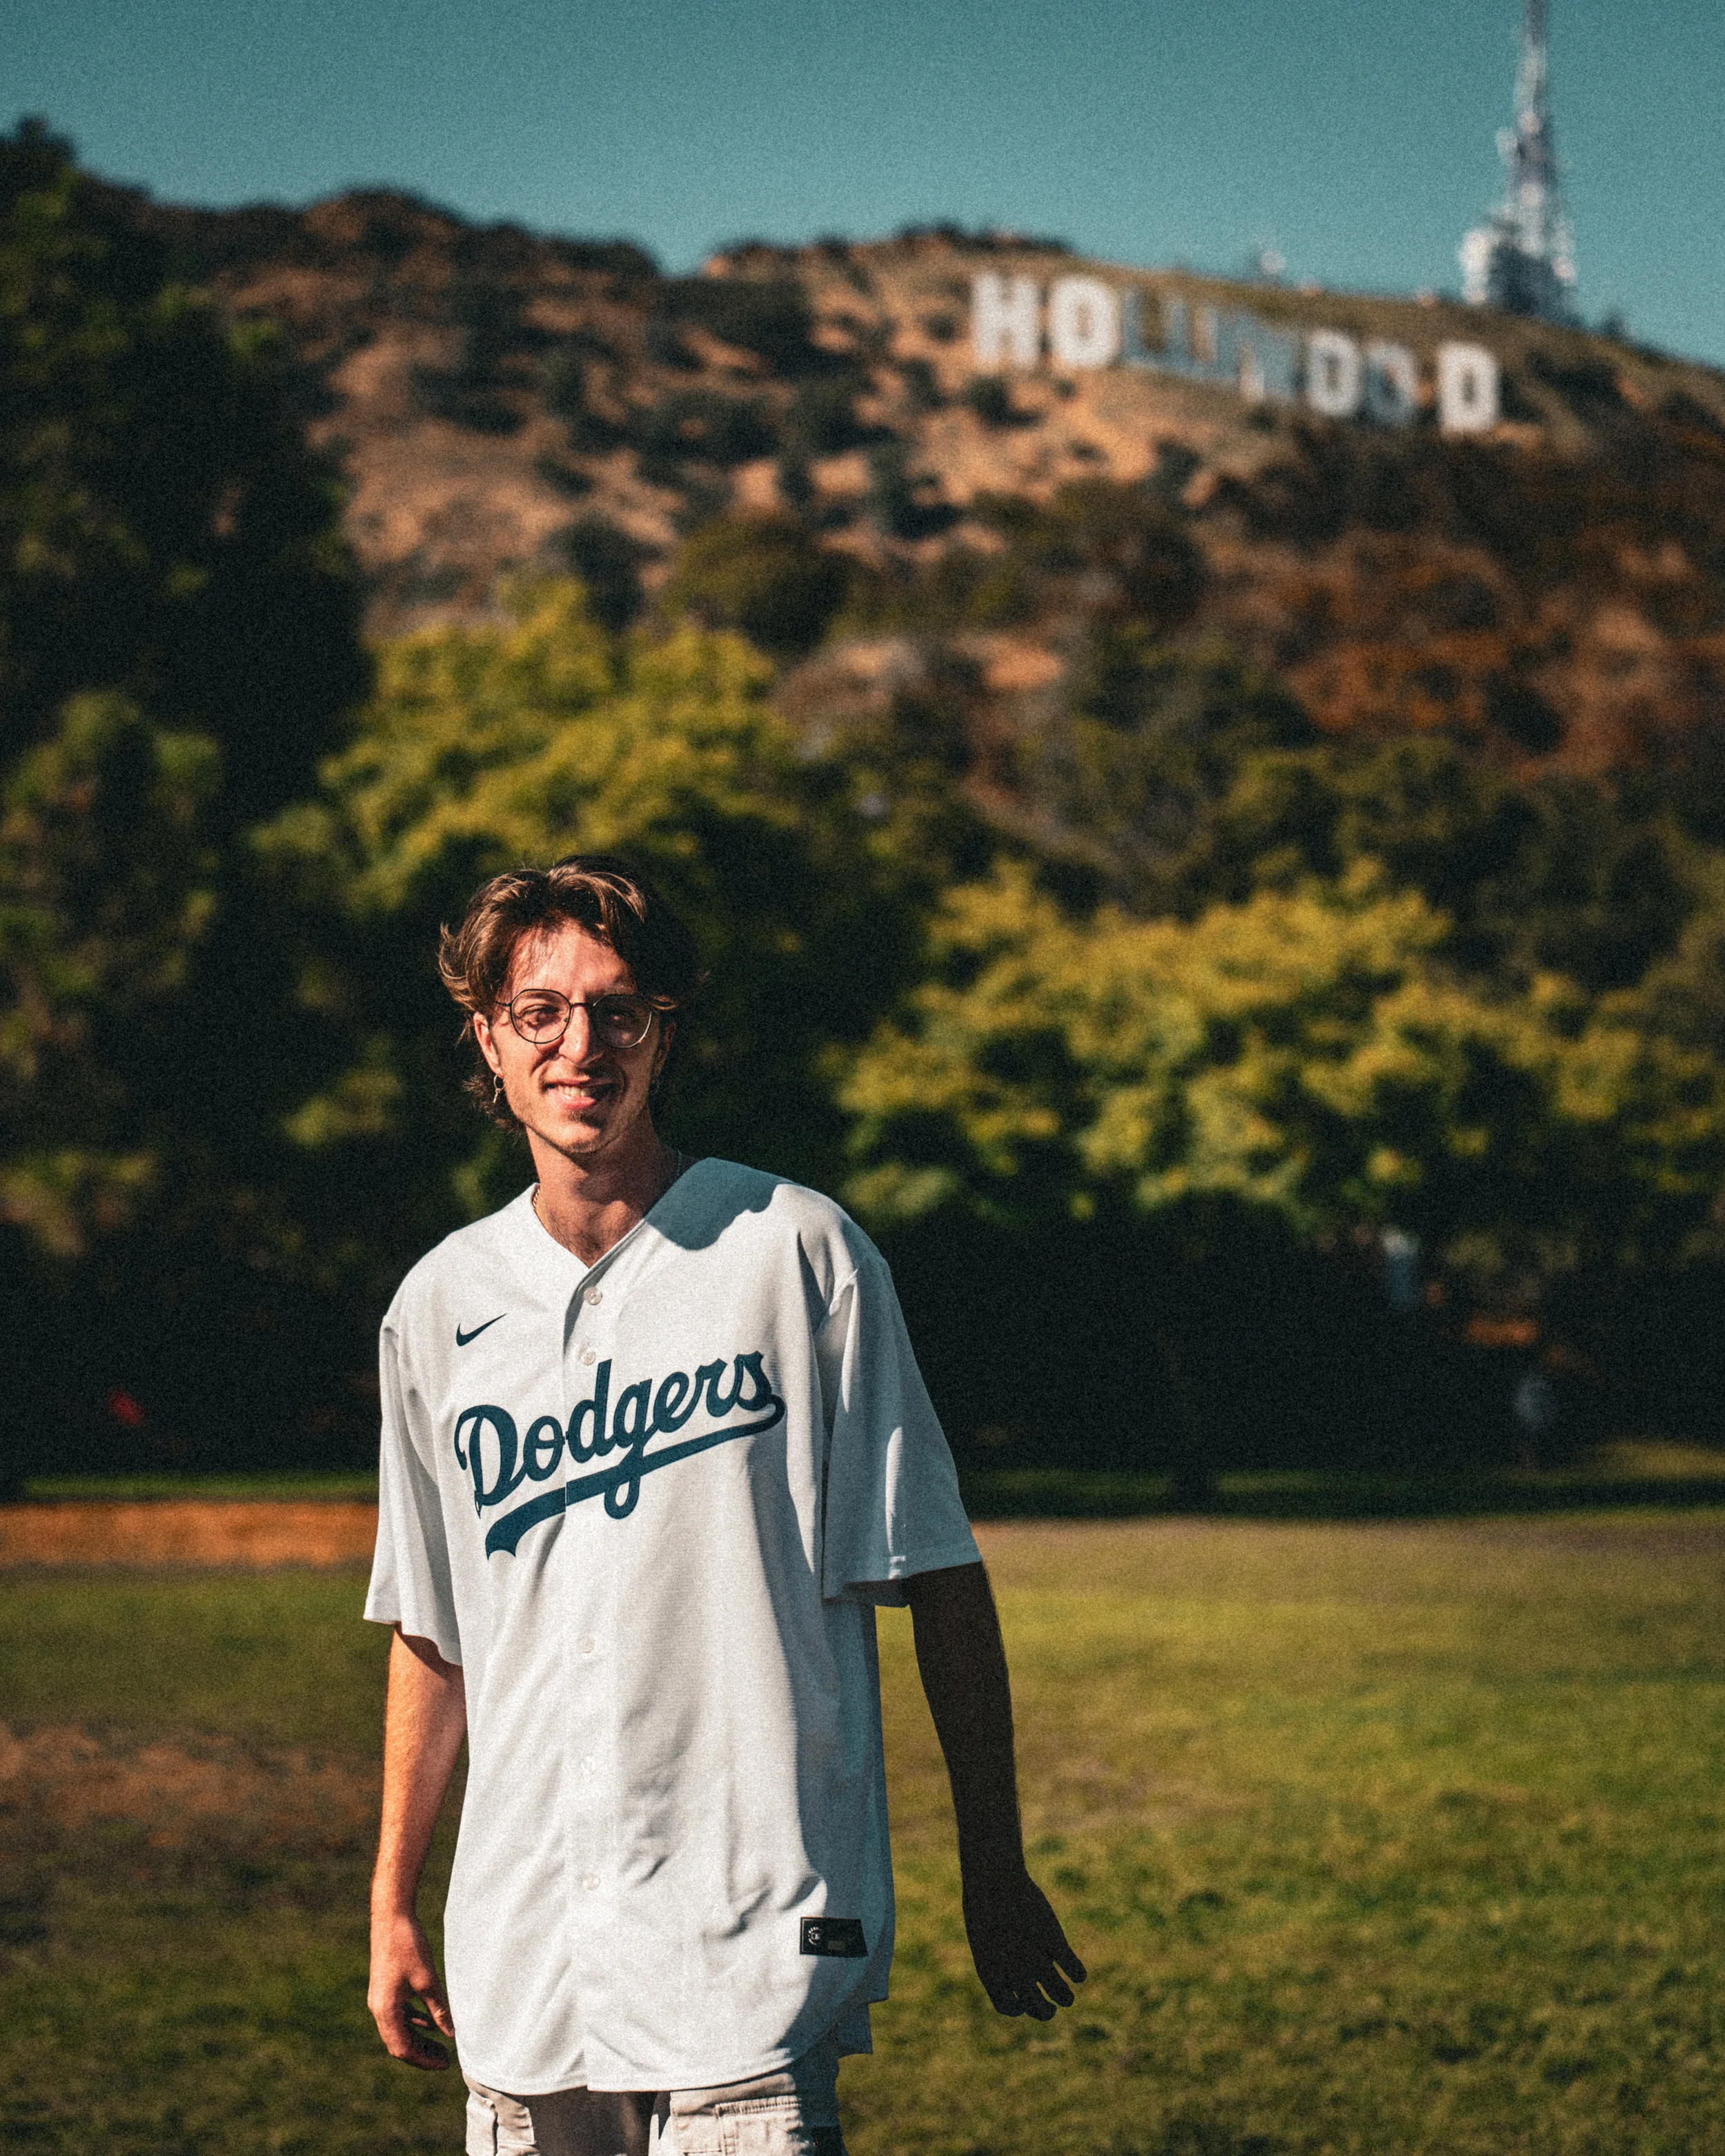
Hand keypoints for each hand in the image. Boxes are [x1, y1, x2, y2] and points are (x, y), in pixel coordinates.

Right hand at [369, 1909, 455, 2068]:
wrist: (391, 1917)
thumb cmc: (409, 1946)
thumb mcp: (428, 1979)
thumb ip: (438, 2009)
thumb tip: (451, 2033)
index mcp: (385, 2010)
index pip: (402, 2049)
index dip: (424, 2059)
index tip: (445, 2063)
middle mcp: (378, 2009)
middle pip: (398, 2043)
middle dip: (421, 2053)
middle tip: (446, 2059)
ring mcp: (380, 1999)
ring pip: (398, 2030)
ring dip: (419, 2038)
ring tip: (442, 2044)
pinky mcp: (385, 1989)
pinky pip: (398, 2015)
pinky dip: (414, 2022)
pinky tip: (431, 2023)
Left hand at [961, 1864, 1086, 2019]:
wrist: (994, 1881)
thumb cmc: (984, 1903)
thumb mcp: (984, 1934)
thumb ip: (997, 1956)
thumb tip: (1011, 1968)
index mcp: (993, 1974)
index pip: (1008, 2007)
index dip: (1019, 2008)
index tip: (1025, 2001)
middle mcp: (1015, 1973)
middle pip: (1036, 2008)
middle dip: (1045, 2012)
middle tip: (1053, 2007)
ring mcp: (1037, 1960)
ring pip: (1060, 1994)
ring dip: (1065, 1998)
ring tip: (1068, 1997)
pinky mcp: (1055, 1942)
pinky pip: (1074, 1968)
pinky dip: (1078, 1973)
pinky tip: (1078, 1973)